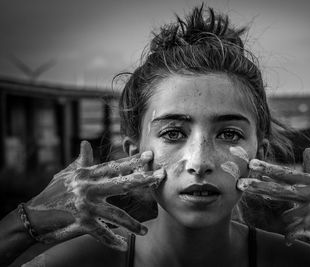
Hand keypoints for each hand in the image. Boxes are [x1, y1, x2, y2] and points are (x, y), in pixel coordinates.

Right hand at [25, 141, 164, 250]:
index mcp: (86, 175)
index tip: (149, 155)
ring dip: (132, 224)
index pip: (114, 167)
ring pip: (116, 214)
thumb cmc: (52, 193)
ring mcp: (85, 207)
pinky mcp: (81, 224)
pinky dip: (112, 240)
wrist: (32, 217)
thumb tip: (86, 144)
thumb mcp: (66, 175)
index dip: (132, 161)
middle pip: (122, 184)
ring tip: (145, 231)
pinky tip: (123, 245)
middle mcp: (88, 189)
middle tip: (161, 177)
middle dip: (143, 180)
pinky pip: (101, 233)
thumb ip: (80, 161)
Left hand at [237, 148, 309, 265]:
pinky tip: (288, 240)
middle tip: (240, 183)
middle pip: (279, 189)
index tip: (251, 163)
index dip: (267, 168)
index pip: (285, 174)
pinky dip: (290, 235)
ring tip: (295, 221)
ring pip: (286, 214)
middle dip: (258, 187)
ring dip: (288, 220)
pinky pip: (294, 231)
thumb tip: (306, 149)